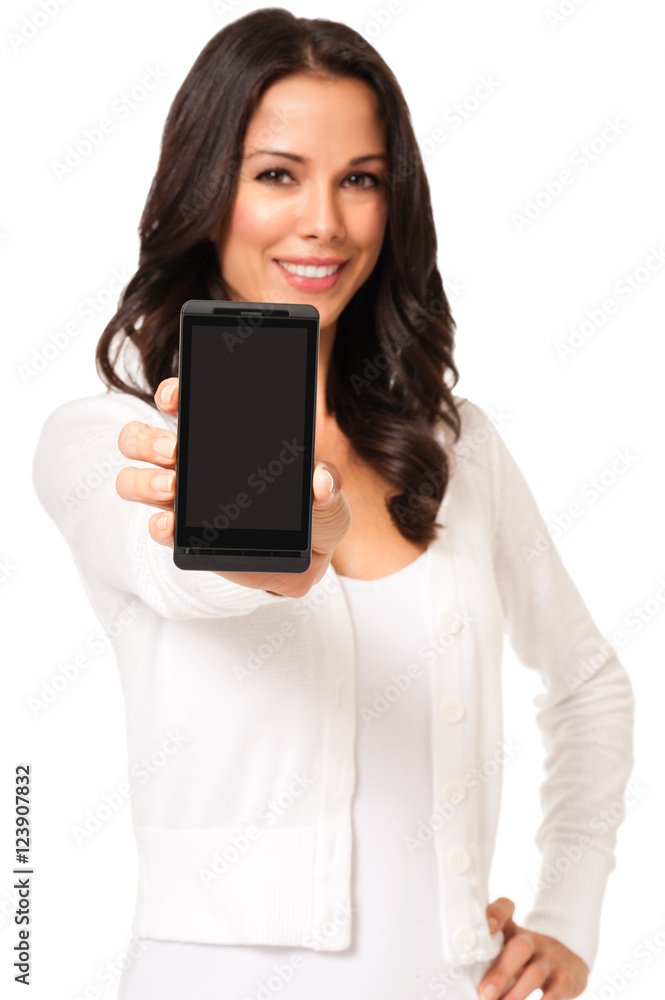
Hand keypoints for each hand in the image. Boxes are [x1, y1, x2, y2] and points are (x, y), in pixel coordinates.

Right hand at [115, 377, 351, 598]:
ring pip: (134, 480)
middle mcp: (190, 464)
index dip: (171, 394)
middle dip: (147, 439)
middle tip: (173, 449)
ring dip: (143, 480)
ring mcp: (182, 499)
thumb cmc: (313, 515)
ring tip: (169, 486)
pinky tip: (170, 522)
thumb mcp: (326, 497)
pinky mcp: (184, 535)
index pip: (182, 405)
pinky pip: (156, 525)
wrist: (306, 560)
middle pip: (141, 440)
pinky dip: (158, 524)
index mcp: (220, 439)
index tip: (173, 396)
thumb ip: (327, 486)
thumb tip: (320, 480)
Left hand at [478, 897, 588, 998]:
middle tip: (483, 994)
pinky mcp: (565, 981)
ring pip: (535, 975)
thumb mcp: (506, 944)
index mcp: (513, 929)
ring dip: (516, 996)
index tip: (486, 927)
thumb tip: (453, 966)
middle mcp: (532, 940)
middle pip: (519, 948)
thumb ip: (484, 949)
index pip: (505, 907)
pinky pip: (555, 995)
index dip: (496, 914)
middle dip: (501, 973)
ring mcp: (550, 960)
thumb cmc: (522, 955)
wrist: (567, 959)